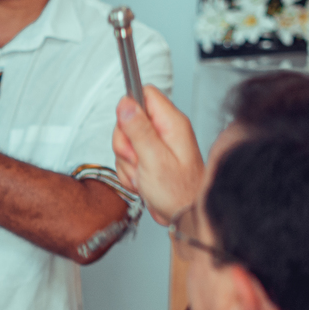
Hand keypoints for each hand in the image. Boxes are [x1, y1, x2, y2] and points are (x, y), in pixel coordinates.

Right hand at [111, 85, 203, 225]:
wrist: (184, 215)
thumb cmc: (178, 192)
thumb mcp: (153, 158)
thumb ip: (138, 129)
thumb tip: (126, 103)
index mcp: (171, 123)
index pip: (144, 94)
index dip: (130, 109)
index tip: (128, 129)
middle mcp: (166, 130)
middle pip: (129, 120)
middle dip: (124, 143)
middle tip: (137, 159)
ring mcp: (157, 145)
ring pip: (126, 142)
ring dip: (127, 162)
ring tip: (143, 173)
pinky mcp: (150, 158)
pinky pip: (128, 158)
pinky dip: (130, 171)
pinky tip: (142, 180)